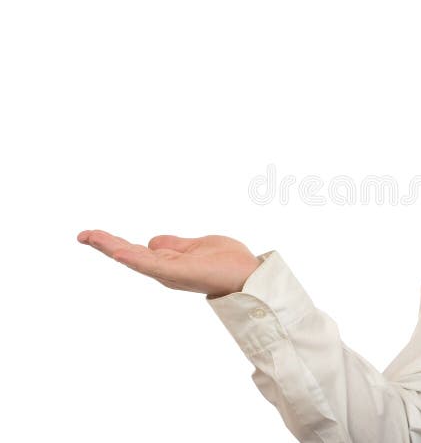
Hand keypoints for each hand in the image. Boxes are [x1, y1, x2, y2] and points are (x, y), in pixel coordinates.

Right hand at [77, 229, 260, 297]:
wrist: (249, 275)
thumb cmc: (228, 262)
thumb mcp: (195, 246)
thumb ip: (174, 245)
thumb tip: (151, 242)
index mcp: (168, 263)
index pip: (135, 251)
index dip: (112, 243)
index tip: (90, 234)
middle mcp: (165, 270)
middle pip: (129, 255)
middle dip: (105, 244)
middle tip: (81, 234)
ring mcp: (171, 272)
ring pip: (136, 259)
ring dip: (112, 248)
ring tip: (91, 237)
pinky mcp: (181, 273)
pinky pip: (155, 266)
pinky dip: (137, 260)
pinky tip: (120, 253)